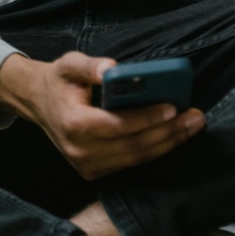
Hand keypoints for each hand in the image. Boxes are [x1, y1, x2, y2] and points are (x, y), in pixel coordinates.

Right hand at [0, 51, 204, 179]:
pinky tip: (174, 135)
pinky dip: (155, 150)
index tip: (173, 106)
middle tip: (195, 117)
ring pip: (136, 158)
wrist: (39, 103)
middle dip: (168, 133)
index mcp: (74, 124)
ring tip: (192, 126)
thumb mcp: (69, 63)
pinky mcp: (94, 172)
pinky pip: (130, 163)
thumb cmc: (59, 80)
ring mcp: (87, 166)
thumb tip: (112, 68)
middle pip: (133, 146)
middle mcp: (80, 151)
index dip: (147, 118)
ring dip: (168, 144)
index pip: (117, 125)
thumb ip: (89, 65)